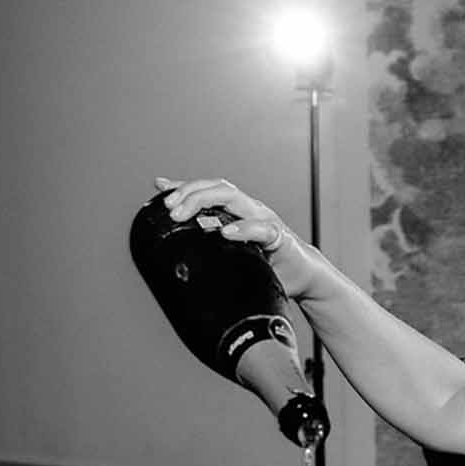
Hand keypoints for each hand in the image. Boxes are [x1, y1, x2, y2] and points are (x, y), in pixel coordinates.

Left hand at [152, 176, 305, 286]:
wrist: (305, 279)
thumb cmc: (268, 264)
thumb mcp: (234, 251)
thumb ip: (212, 240)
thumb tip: (179, 240)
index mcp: (238, 211)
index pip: (208, 189)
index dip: (184, 186)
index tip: (159, 190)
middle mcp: (250, 209)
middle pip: (218, 187)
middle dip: (189, 192)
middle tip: (169, 209)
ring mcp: (264, 220)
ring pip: (233, 197)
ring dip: (205, 200)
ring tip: (183, 214)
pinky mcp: (279, 238)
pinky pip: (261, 229)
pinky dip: (243, 229)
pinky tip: (226, 233)